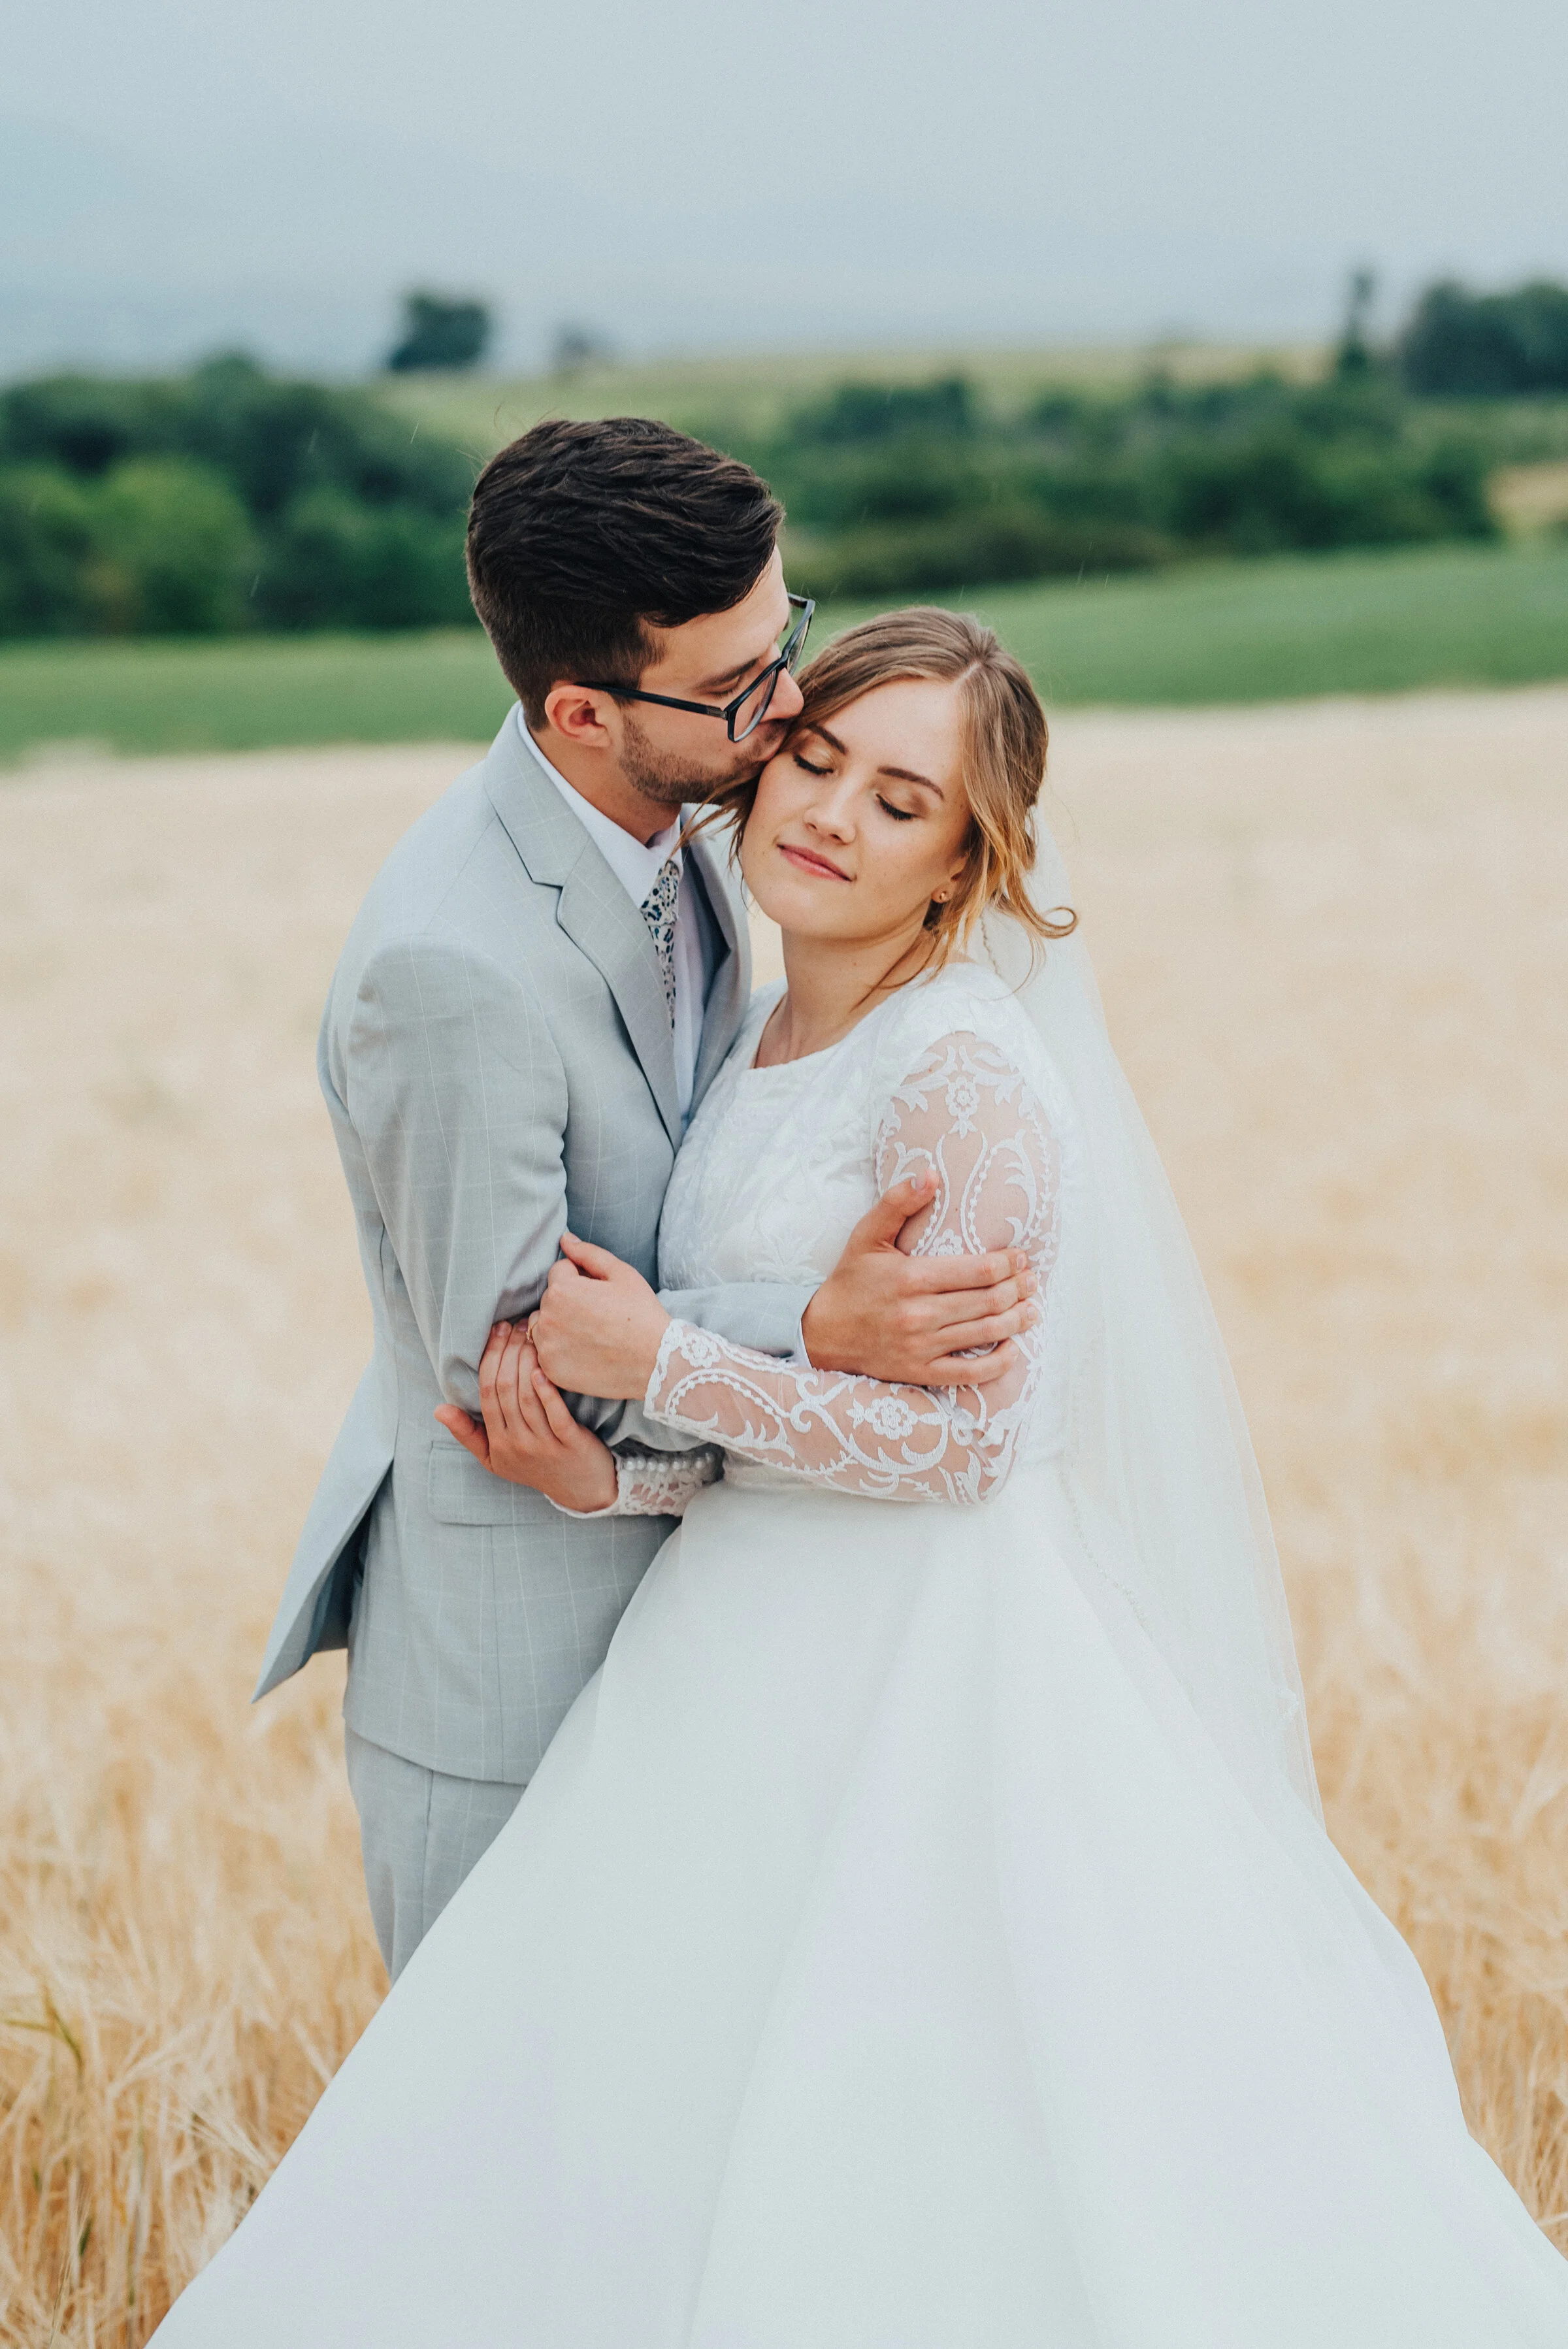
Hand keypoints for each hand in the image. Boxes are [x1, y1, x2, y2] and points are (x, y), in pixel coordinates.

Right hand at [434, 1323, 616, 1512]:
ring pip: (526, 1397)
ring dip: (526, 1361)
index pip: (487, 1392)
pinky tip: (542, 1368)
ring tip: (531, 1334)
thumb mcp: (495, 1458)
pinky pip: (555, 1414)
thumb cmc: (536, 1467)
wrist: (581, 1491)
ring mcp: (542, 1445)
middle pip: (505, 1389)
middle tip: (515, 1324)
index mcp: (497, 1441)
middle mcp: (516, 1443)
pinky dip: (547, 1390)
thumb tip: (438, 1409)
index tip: (497, 1331)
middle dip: (508, 1351)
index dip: (490, 1358)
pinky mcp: (569, 1444)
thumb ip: (468, 1433)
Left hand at [528, 1233, 670, 1400]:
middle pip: (549, 1298)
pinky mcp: (550, 1369)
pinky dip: (559, 1349)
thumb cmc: (641, 1314)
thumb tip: (564, 1239)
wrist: (655, 1361)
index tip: (602, 1294)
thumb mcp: (621, 1274)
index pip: (559, 1271)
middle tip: (599, 1314)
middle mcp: (548, 1318)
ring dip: (558, 1324)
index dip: (581, 1278)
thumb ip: (588, 1253)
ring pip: (543, 1324)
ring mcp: (547, 1346)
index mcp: (562, 1289)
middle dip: (568, 1300)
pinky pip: (545, 1351)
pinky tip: (584, 1351)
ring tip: (590, 1333)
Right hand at [800, 1171, 1037, 1385]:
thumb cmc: (849, 1281)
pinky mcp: (920, 1372)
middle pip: (989, 1300)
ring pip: (986, 1333)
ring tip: (1032, 1309)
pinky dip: (999, 1363)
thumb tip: (930, 1174)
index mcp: (912, 1277)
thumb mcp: (866, 1235)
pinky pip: (970, 1374)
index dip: (1008, 1263)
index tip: (1021, 1258)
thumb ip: (897, 1203)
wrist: (820, 1333)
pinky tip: (1012, 1349)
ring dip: (1017, 1320)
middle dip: (1018, 1289)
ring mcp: (922, 1346)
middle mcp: (920, 1314)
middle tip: (1032, 1281)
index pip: (978, 1269)